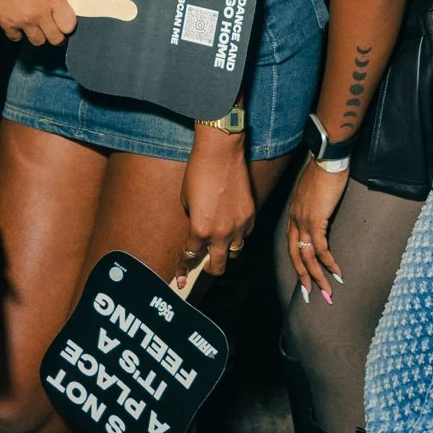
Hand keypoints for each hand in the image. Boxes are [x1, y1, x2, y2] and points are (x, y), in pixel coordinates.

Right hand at [0, 0, 77, 45]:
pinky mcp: (7, 24)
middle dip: (57, 34)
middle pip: (56, 39)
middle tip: (54, 25)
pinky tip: (19, 24)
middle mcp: (40, 14)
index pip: (69, 25)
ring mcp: (23, 22)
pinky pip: (16, 38)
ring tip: (37, 26)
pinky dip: (19, 34)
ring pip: (38, 42)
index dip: (69, 23)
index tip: (65, 16)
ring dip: (39, 35)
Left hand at [176, 126, 254, 280]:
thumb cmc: (198, 172)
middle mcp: (221, 233)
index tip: (180, 279)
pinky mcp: (251, 215)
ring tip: (220, 247)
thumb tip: (198, 228)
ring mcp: (239, 226)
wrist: (221, 153)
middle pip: (217, 266)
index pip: (190, 256)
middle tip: (203, 268)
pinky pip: (245, 234)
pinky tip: (233, 227)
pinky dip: (238, 235)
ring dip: (225, 252)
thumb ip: (192, 219)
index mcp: (200, 229)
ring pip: (234, 252)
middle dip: (208, 270)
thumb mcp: (186, 199)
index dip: (183, 268)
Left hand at [286, 156, 348, 300]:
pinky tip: (336, 272)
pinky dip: (328, 262)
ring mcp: (303, 221)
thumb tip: (321, 217)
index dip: (298, 264)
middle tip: (310, 295)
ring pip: (307, 257)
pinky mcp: (315, 220)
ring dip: (318, 277)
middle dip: (304, 278)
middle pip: (296, 256)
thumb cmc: (323, 173)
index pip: (292, 245)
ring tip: (328, 291)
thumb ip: (314, 208)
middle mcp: (294, 220)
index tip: (305, 279)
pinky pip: (320, 248)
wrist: (326, 159)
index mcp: (292, 215)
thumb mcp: (314, 194)